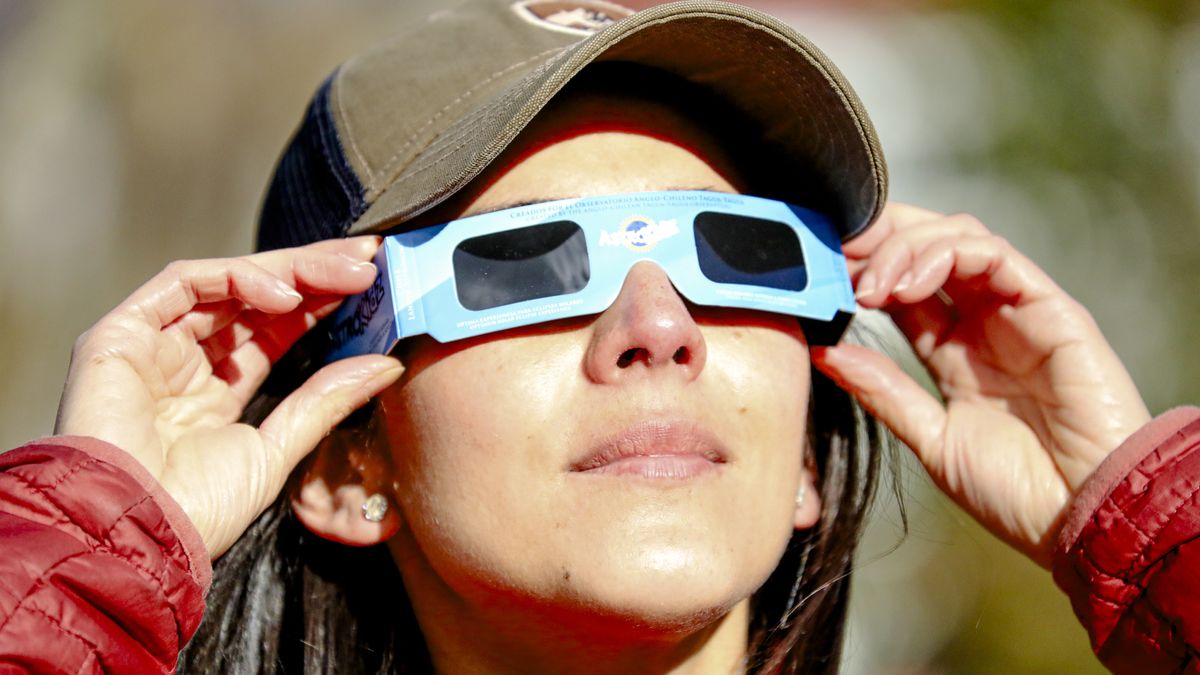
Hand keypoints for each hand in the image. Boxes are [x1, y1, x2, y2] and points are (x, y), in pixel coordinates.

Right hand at [54, 237, 402, 557]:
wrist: (134, 535)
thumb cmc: (196, 510)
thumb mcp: (276, 449)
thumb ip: (325, 401)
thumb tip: (388, 364)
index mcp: (213, 392)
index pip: (274, 331)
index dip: (322, 303)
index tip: (374, 285)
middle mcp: (179, 362)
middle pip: (254, 299)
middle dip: (315, 274)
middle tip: (369, 259)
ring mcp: (148, 345)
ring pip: (225, 282)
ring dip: (290, 270)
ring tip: (345, 272)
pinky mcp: (118, 333)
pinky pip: (184, 283)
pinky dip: (238, 278)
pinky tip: (287, 294)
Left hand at [812, 203, 1150, 565]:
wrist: (1083, 519)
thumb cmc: (1017, 493)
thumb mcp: (932, 440)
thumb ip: (884, 391)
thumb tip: (824, 353)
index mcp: (955, 351)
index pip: (904, 286)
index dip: (863, 271)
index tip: (821, 277)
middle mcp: (986, 323)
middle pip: (930, 247)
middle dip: (880, 241)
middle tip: (838, 257)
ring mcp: (1018, 312)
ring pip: (959, 238)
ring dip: (905, 248)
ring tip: (871, 284)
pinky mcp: (1051, 308)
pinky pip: (996, 255)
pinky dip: (946, 253)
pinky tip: (908, 284)